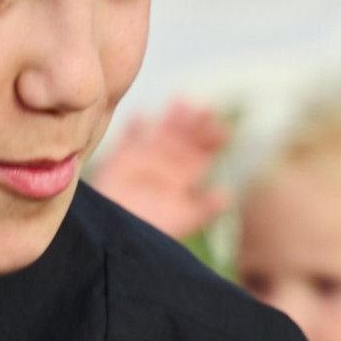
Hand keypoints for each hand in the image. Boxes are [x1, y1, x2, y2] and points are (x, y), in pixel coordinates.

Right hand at [88, 101, 233, 242]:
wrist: (115, 240)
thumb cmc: (150, 232)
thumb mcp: (180, 222)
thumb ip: (202, 209)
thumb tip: (225, 195)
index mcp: (182, 179)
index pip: (201, 155)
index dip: (213, 141)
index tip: (223, 130)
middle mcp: (164, 166)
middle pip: (183, 138)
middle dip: (194, 123)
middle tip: (205, 107)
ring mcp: (142, 161)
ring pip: (160, 134)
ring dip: (171, 119)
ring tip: (182, 100)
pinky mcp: (118, 162)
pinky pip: (128, 140)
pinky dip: (134, 129)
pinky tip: (141, 116)